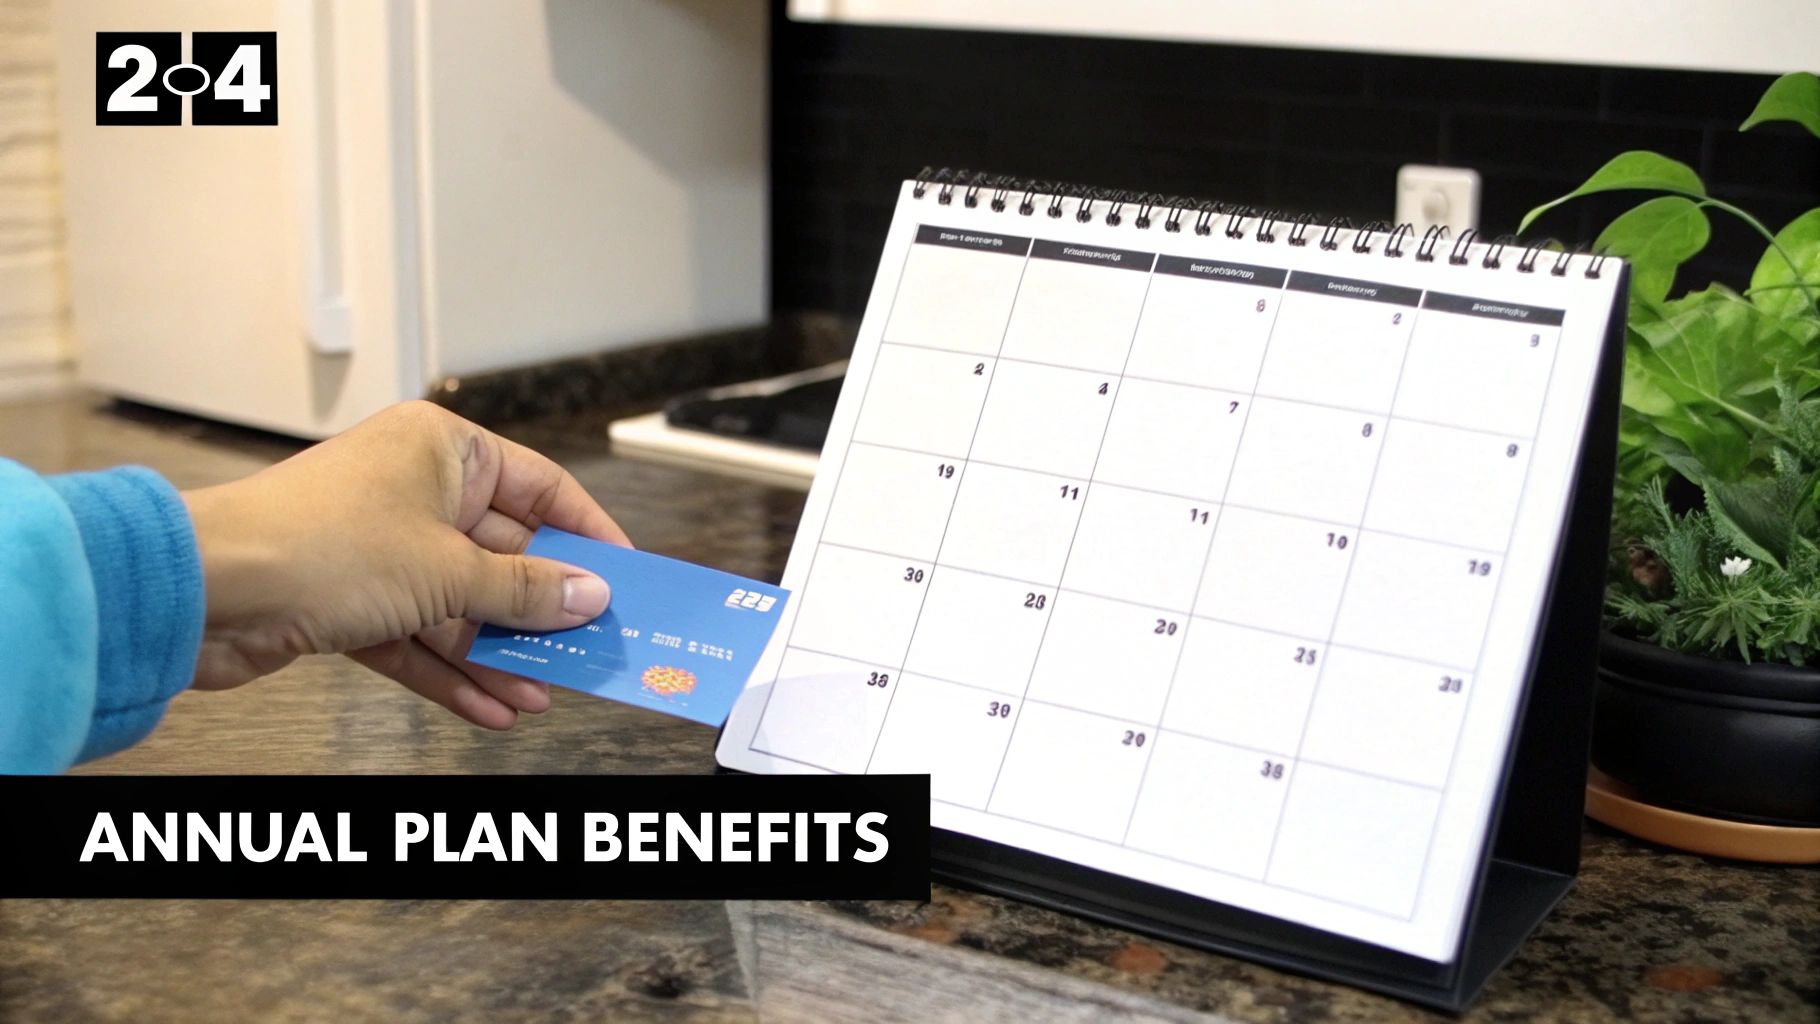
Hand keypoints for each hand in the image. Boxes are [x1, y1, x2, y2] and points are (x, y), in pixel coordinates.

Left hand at [181, 401, 629, 727]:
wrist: (204, 591)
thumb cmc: (317, 546)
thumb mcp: (449, 572)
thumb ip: (526, 590)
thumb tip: (590, 595)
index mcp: (442, 450)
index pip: (541, 486)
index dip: (587, 533)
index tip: (624, 575)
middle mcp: (412, 490)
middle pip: (503, 553)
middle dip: (542, 609)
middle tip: (590, 646)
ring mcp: (379, 548)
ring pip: (461, 604)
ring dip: (499, 652)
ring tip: (542, 693)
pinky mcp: (350, 602)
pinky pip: (419, 637)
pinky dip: (452, 671)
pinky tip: (490, 708)